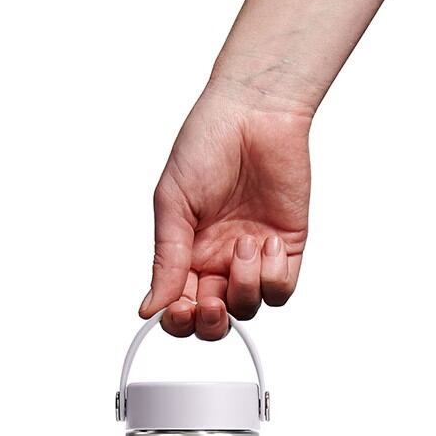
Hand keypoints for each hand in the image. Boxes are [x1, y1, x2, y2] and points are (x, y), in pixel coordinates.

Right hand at [139, 86, 311, 338]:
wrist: (254, 113)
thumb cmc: (206, 147)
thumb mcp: (172, 205)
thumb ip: (165, 260)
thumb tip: (149, 308)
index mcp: (185, 254)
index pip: (179, 307)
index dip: (179, 320)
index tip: (179, 309)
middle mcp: (218, 261)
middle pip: (215, 320)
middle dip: (211, 322)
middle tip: (210, 303)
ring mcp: (252, 258)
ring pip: (249, 307)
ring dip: (245, 286)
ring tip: (244, 243)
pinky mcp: (287, 249)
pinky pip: (281, 288)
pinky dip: (274, 275)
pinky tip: (267, 242)